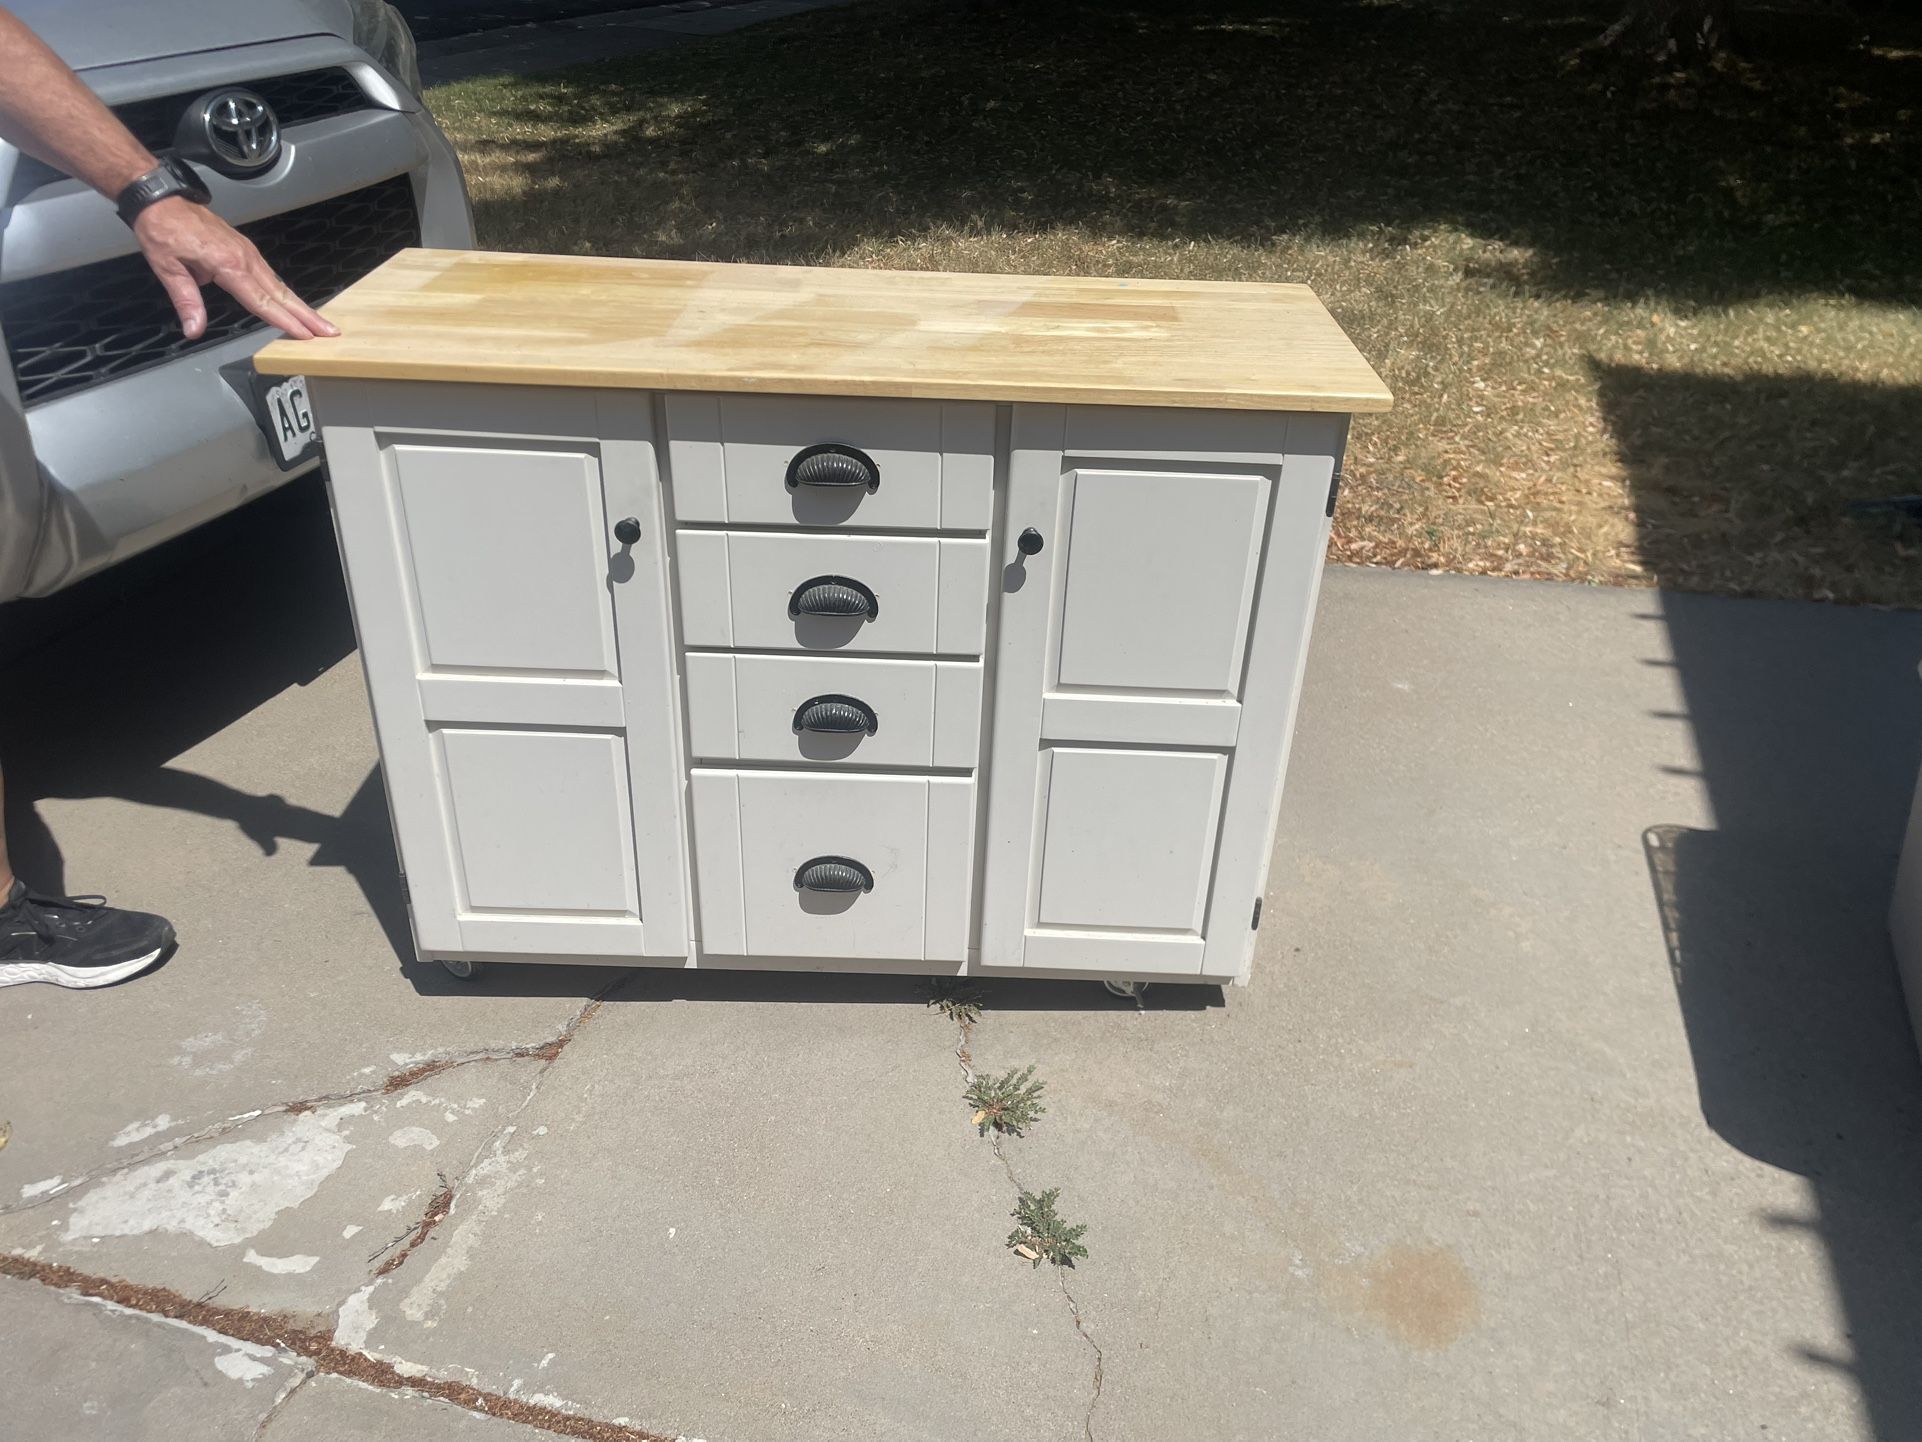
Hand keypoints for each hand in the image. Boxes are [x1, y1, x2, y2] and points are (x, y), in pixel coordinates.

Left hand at [132, 197, 338, 340]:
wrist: (161, 199)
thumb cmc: (162, 230)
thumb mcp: (167, 267)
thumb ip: (186, 300)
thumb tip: (193, 330)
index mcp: (227, 264)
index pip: (261, 300)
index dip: (284, 320)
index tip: (305, 335)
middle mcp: (244, 258)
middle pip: (281, 293)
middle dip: (307, 315)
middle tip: (330, 332)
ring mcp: (247, 252)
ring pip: (279, 284)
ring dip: (301, 305)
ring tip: (319, 323)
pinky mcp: (244, 249)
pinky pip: (270, 275)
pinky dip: (285, 292)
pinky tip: (292, 302)